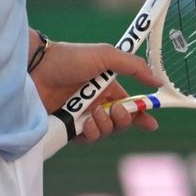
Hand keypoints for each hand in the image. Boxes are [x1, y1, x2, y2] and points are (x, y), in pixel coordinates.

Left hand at [31, 42, 160, 141]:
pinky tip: (83, 123)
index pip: (130, 104)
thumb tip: (158, 81)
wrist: (37, 69)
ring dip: (104, 126)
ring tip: (93, 113)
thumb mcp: (107, 55)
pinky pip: (87, 139)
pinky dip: (89, 134)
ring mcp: (81, 116)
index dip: (142, 115)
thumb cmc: (70, 58)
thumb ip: (134, 67)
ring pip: (105, 132)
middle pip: (120, 122)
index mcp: (107, 87)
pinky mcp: (67, 127)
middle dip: (123, 120)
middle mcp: (96, 103)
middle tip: (114, 110)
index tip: (152, 124)